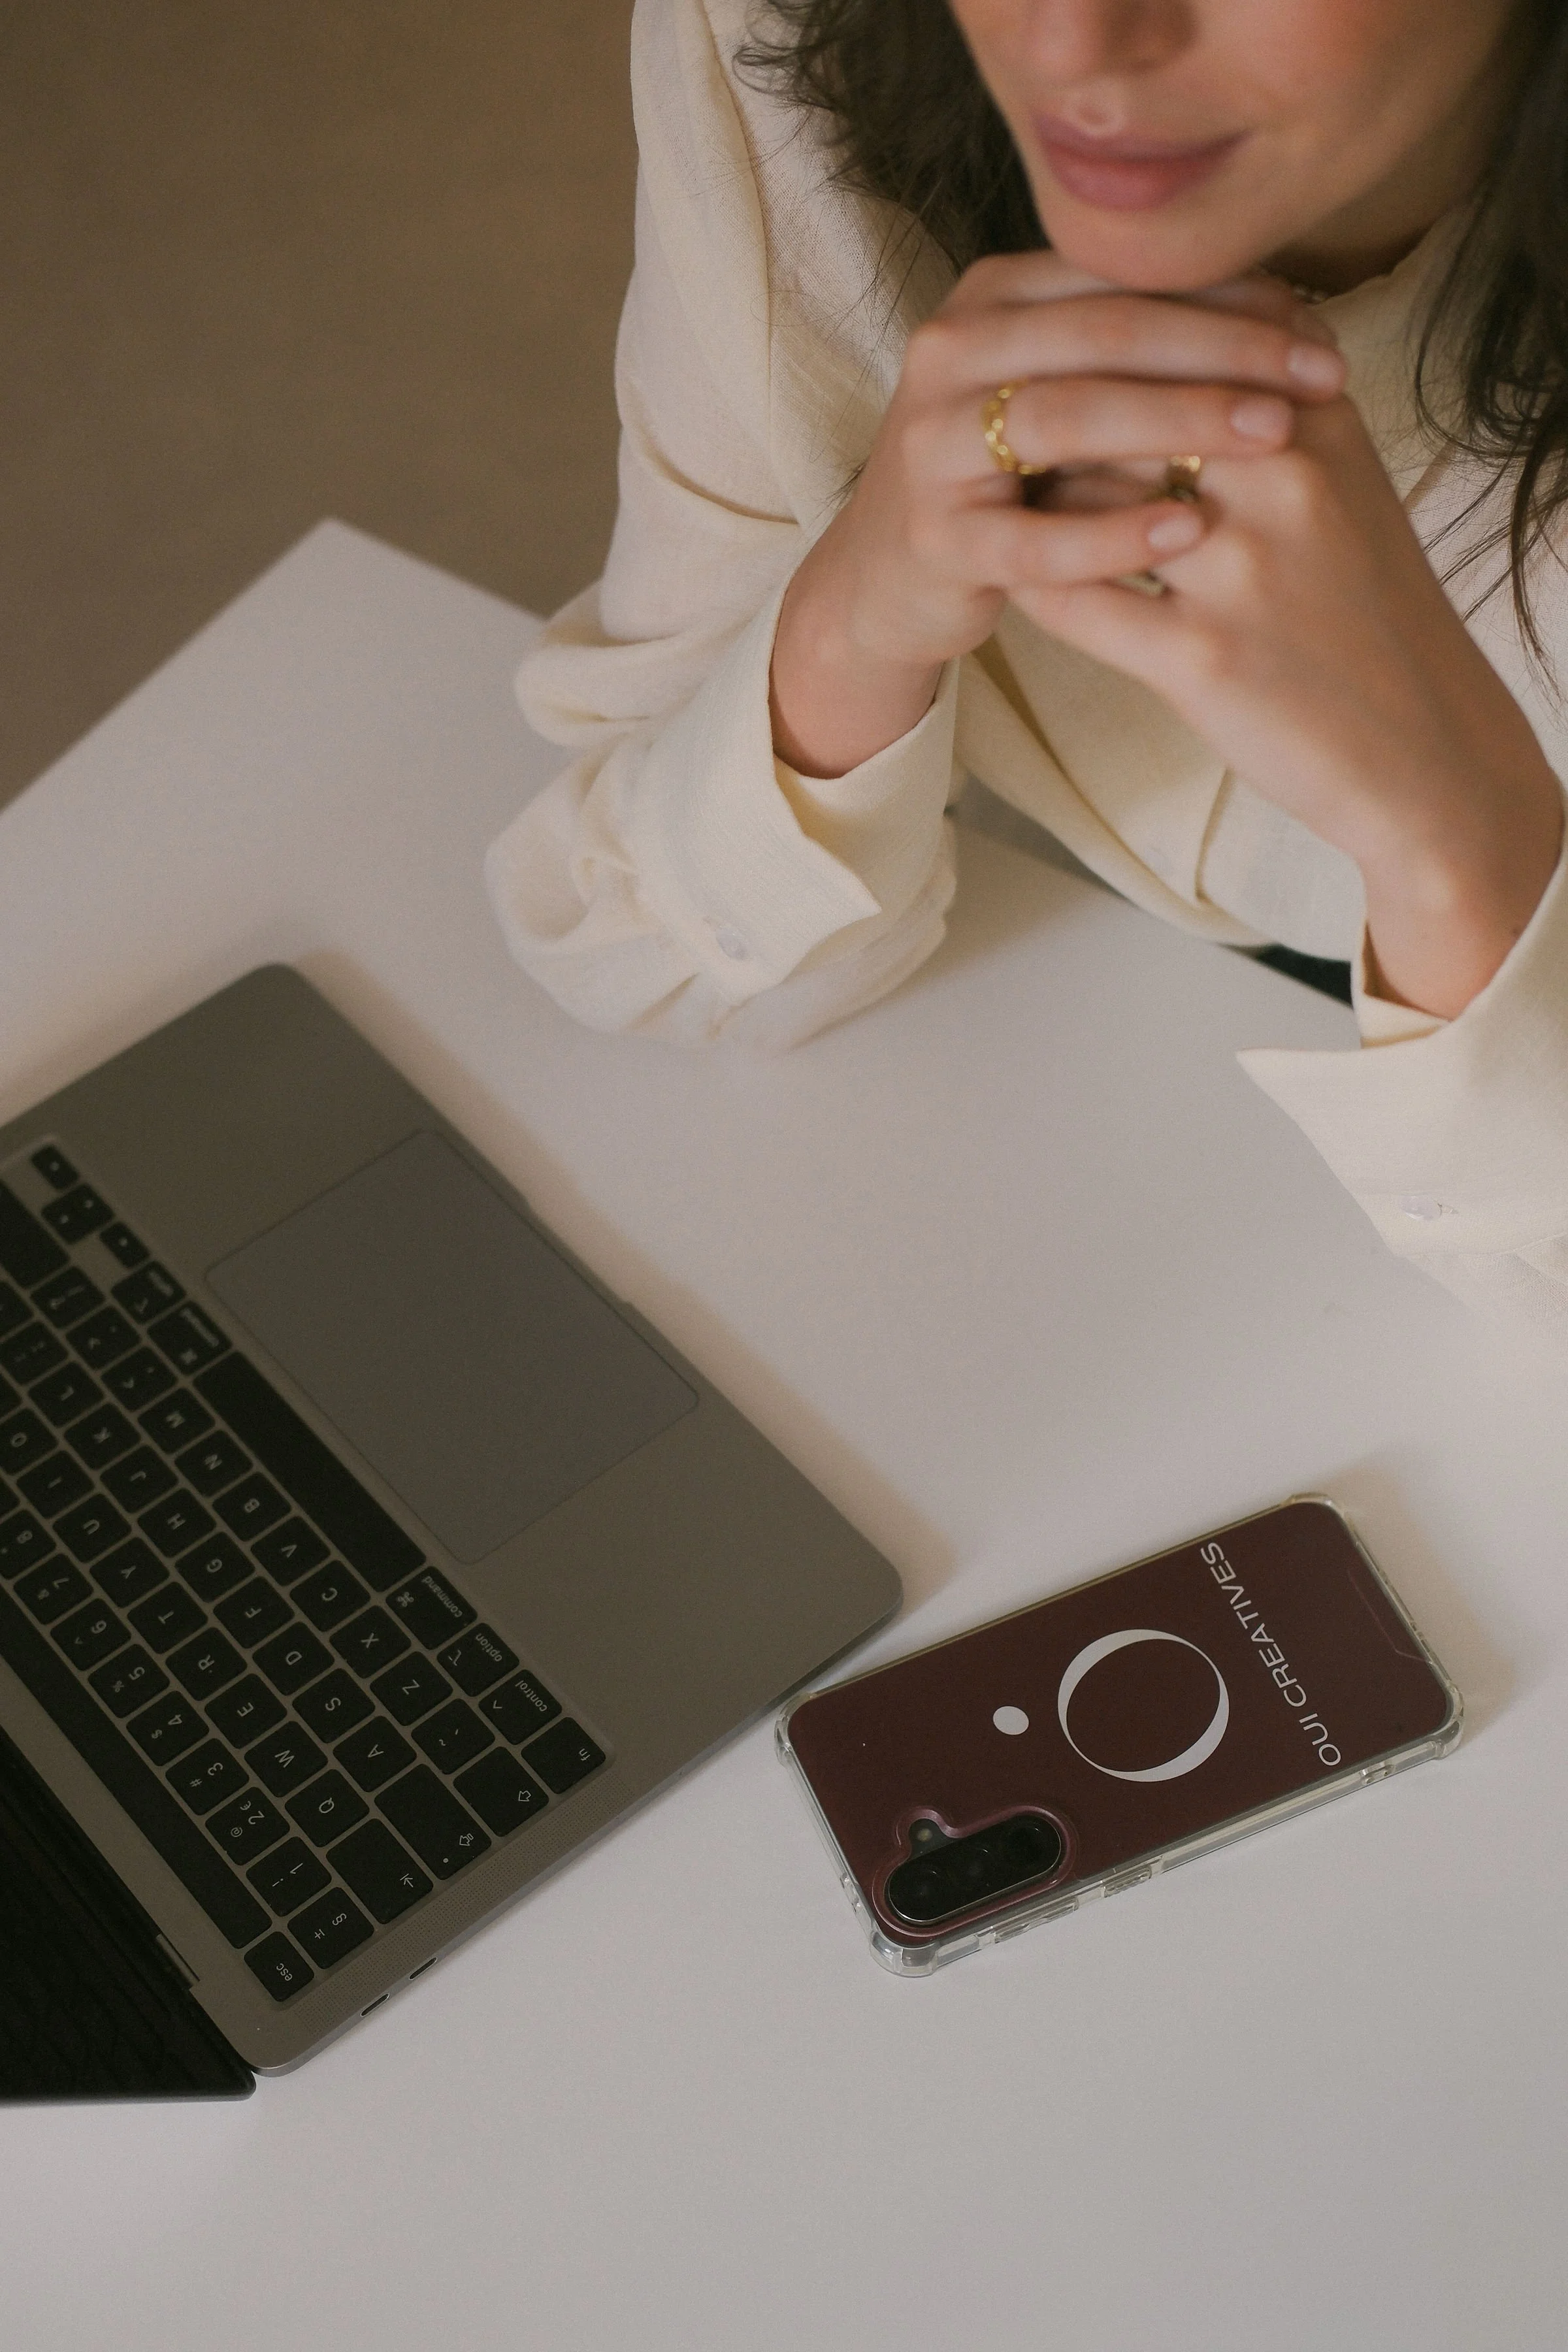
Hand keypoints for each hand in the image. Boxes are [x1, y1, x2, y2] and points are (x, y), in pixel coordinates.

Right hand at [769, 249, 1346, 778]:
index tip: (1320, 331)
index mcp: (992, 298)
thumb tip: (1296, 313)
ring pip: (1065, 418)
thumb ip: (1146, 348)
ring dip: (1177, 423)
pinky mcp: (935, 539)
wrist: (893, 579)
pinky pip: (1034, 537)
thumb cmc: (1010, 483)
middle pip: (1103, 333)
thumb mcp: (1070, 394)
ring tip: (1274, 438)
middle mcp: (949, 353)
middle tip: (1318, 378)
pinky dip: (1114, 534)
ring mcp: (933, 446)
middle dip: (1222, 352)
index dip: (1229, 298)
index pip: (1123, 277)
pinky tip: (1189, 531)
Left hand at [1013, 394, 1564, 1015]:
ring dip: (1039, 504)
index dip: (1097, 354)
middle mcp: (1280, 476)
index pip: (1170, 340)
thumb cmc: (1366, 606)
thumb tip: (1161, 332)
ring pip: (1082, 498)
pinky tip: (1024, 582)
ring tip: (1016, 510)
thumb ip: (1261, 399)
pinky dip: (1037, 585)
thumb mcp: (1340, 477)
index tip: (1057, 369)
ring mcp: (1239, 568)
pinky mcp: (1200, 657)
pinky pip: (1074, 601)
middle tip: (1010, 441)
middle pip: (1116, 406)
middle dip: (1055, 422)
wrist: (1423, 743)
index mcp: (1312, 417)